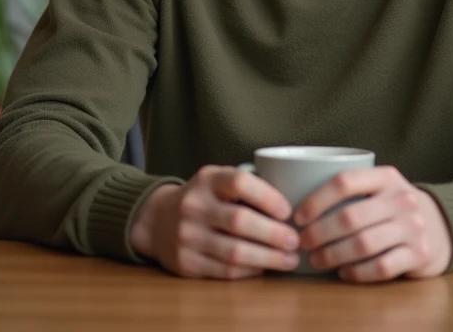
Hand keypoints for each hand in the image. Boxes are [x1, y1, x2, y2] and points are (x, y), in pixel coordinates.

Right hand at [129, 166, 300, 278]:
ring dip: (268, 258)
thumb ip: (247, 185)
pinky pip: (224, 271)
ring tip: (289, 259)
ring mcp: (187, 236)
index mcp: (207, 180)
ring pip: (234, 252)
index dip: (267, 197)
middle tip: (296, 241)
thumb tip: (295, 203)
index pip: (239, 183)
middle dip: (274, 234)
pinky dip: (249, 271)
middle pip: (239, 221)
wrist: (156, 220)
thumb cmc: (202, 198)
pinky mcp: (186, 263)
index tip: (288, 211)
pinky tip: (264, 268)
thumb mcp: (217, 180)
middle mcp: (193, 206)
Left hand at [294, 165, 451, 282]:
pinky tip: (344, 272)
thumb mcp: (381, 187)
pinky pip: (382, 267)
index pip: (344, 182)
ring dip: (333, 255)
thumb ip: (352, 189)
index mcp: (386, 177)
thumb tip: (298, 203)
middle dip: (319, 233)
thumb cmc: (396, 207)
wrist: (443, 225)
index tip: (298, 216)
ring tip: (317, 260)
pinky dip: (358, 272)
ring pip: (363, 244)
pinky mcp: (420, 254)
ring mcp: (413, 227)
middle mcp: (402, 199)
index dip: (316, 200)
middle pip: (350, 217)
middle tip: (303, 243)